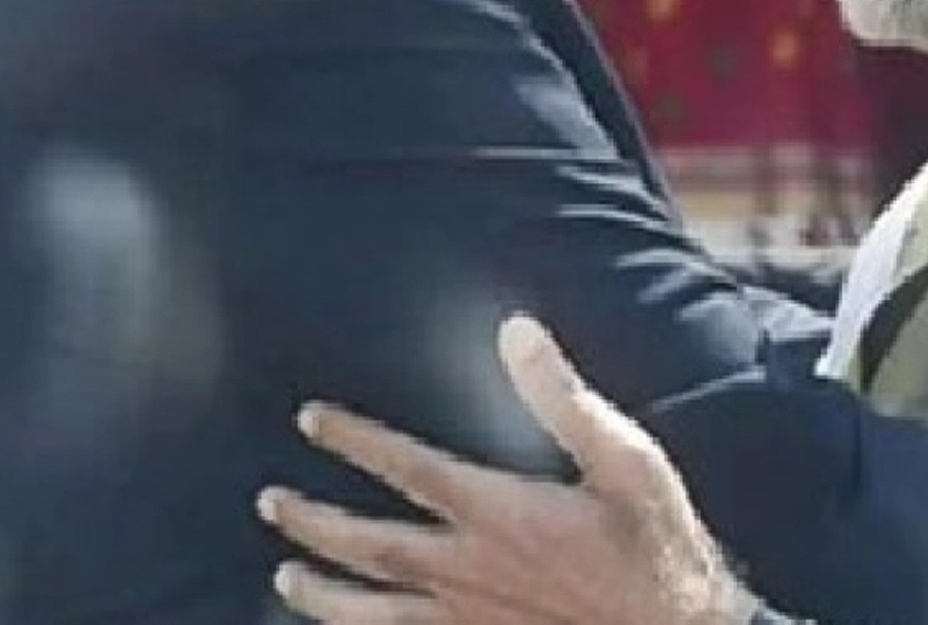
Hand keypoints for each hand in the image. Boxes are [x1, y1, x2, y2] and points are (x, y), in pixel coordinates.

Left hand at [259, 315, 755, 624]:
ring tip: (285, 577)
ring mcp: (468, 620)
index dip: (353, 441)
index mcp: (497, 513)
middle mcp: (467, 570)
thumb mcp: (626, 459)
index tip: (311, 419)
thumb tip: (515, 331)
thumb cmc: (657, 545)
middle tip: (270, 501)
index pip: (405, 469)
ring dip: (321, 593)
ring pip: (370, 610)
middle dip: (313, 522)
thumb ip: (564, 397)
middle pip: (367, 545)